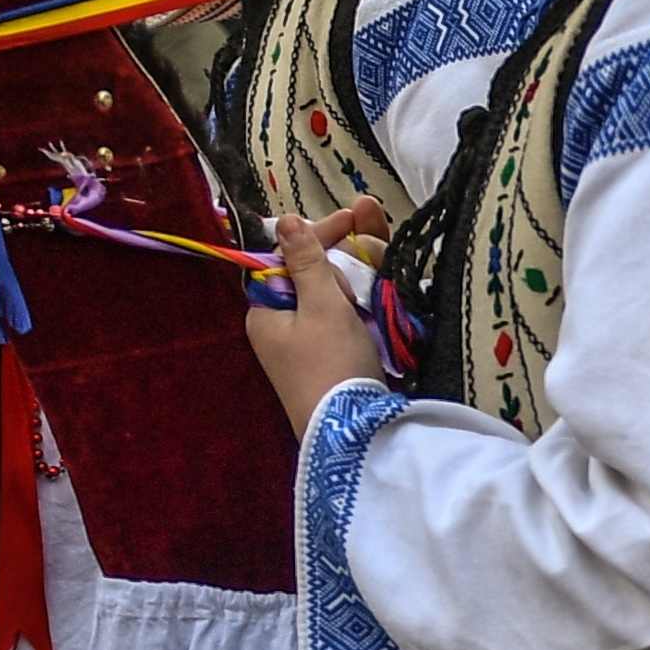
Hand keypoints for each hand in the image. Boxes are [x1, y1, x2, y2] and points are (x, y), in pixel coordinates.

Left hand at [246, 192, 393, 433]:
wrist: (352, 432)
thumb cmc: (332, 364)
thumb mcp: (322, 306)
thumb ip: (307, 262)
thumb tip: (285, 220)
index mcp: (266, 310)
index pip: (288, 257)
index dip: (321, 234)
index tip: (354, 216)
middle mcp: (281, 327)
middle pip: (313, 276)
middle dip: (345, 261)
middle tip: (375, 252)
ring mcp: (307, 347)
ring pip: (333, 298)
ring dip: (359, 284)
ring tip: (383, 274)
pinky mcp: (331, 363)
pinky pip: (346, 323)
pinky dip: (364, 310)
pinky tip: (383, 304)